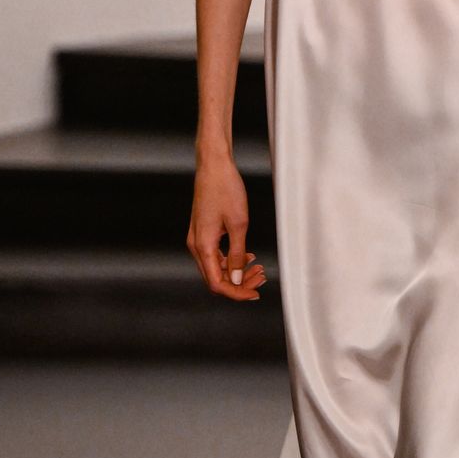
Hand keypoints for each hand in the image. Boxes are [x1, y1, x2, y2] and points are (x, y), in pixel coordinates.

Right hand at [187, 150, 266, 300]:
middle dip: (239, 283)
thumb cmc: (225, 188)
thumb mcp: (239, 224)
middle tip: (261, 279)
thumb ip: (237, 254)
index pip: (217, 283)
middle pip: (216, 277)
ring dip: (237, 272)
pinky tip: (248, 256)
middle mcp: (197, 245)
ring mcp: (198, 238)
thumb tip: (236, 278)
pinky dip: (232, 260)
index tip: (255, 293)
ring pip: (216, 267)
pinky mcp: (203, 231)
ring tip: (258, 268)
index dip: (236, 293)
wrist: (214, 165)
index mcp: (203, 246)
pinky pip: (216, 255)